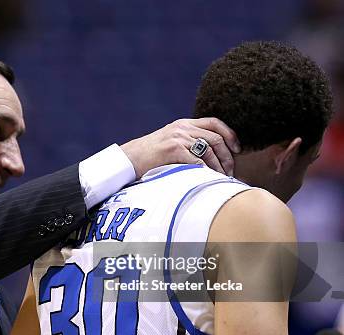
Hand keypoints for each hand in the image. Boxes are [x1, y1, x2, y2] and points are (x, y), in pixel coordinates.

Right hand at [121, 118, 240, 177]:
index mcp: (183, 124)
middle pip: (216, 138)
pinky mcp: (173, 149)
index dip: (230, 134)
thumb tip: (210, 156)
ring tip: (220, 179)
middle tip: (229, 172)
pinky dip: (205, 171)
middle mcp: (182, 128)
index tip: (237, 149)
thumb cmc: (149, 157)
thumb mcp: (169, 142)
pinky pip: (197, 160)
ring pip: (209, 150)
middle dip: (227, 157)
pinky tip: (207, 179)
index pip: (214, 123)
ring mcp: (178, 137)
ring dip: (218, 167)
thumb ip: (187, 142)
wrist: (128, 160)